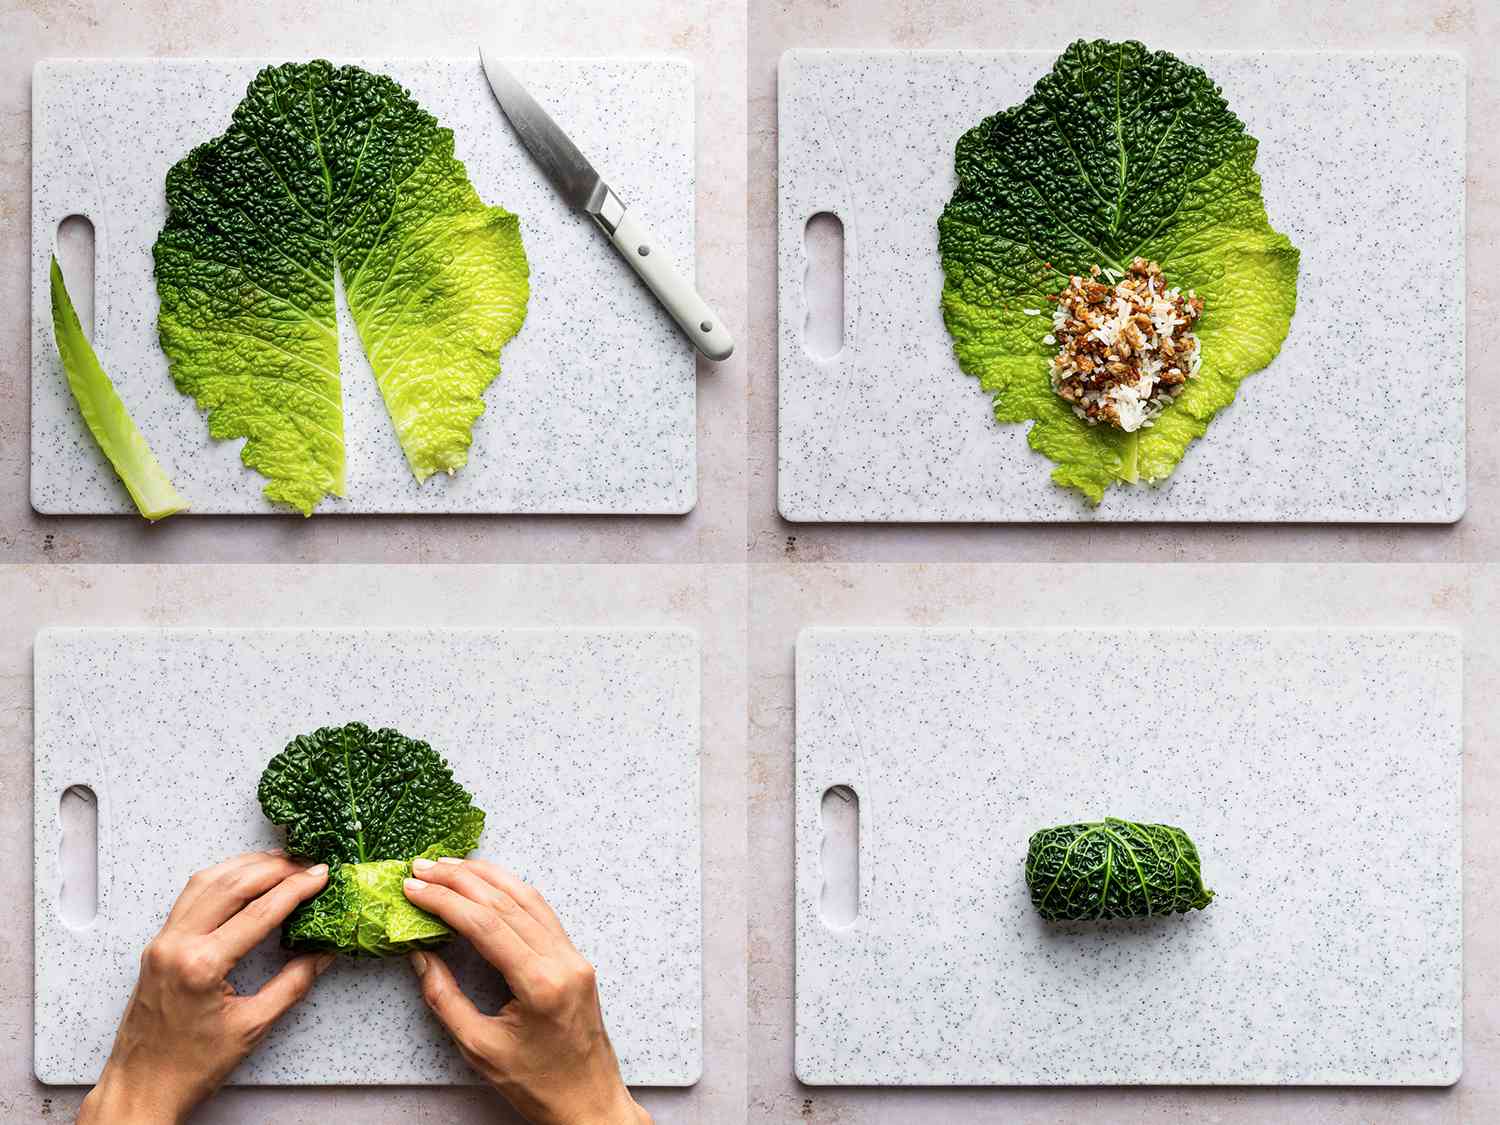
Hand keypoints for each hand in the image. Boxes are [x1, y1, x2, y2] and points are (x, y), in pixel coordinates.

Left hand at [78, 851, 333, 1124]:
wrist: (141, 1086)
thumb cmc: (192, 1066)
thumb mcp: (252, 1027)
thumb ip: (293, 984)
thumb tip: (322, 954)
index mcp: (202, 965)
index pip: (260, 912)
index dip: (297, 889)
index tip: (321, 875)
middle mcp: (177, 945)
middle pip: (232, 885)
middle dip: (274, 868)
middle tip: (307, 865)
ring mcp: (163, 942)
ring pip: (207, 881)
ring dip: (246, 866)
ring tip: (280, 862)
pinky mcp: (158, 945)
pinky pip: (191, 896)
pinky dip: (221, 878)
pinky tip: (241, 877)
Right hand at [404, 858, 649, 1124]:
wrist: (589, 1102)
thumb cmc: (538, 1085)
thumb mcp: (480, 1049)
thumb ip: (445, 999)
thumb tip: (419, 955)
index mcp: (540, 984)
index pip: (487, 925)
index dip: (446, 901)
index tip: (414, 887)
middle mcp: (562, 961)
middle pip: (506, 903)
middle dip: (460, 880)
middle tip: (423, 867)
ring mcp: (574, 956)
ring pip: (527, 898)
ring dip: (487, 876)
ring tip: (450, 865)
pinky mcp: (576, 958)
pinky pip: (542, 912)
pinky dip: (511, 891)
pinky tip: (488, 882)